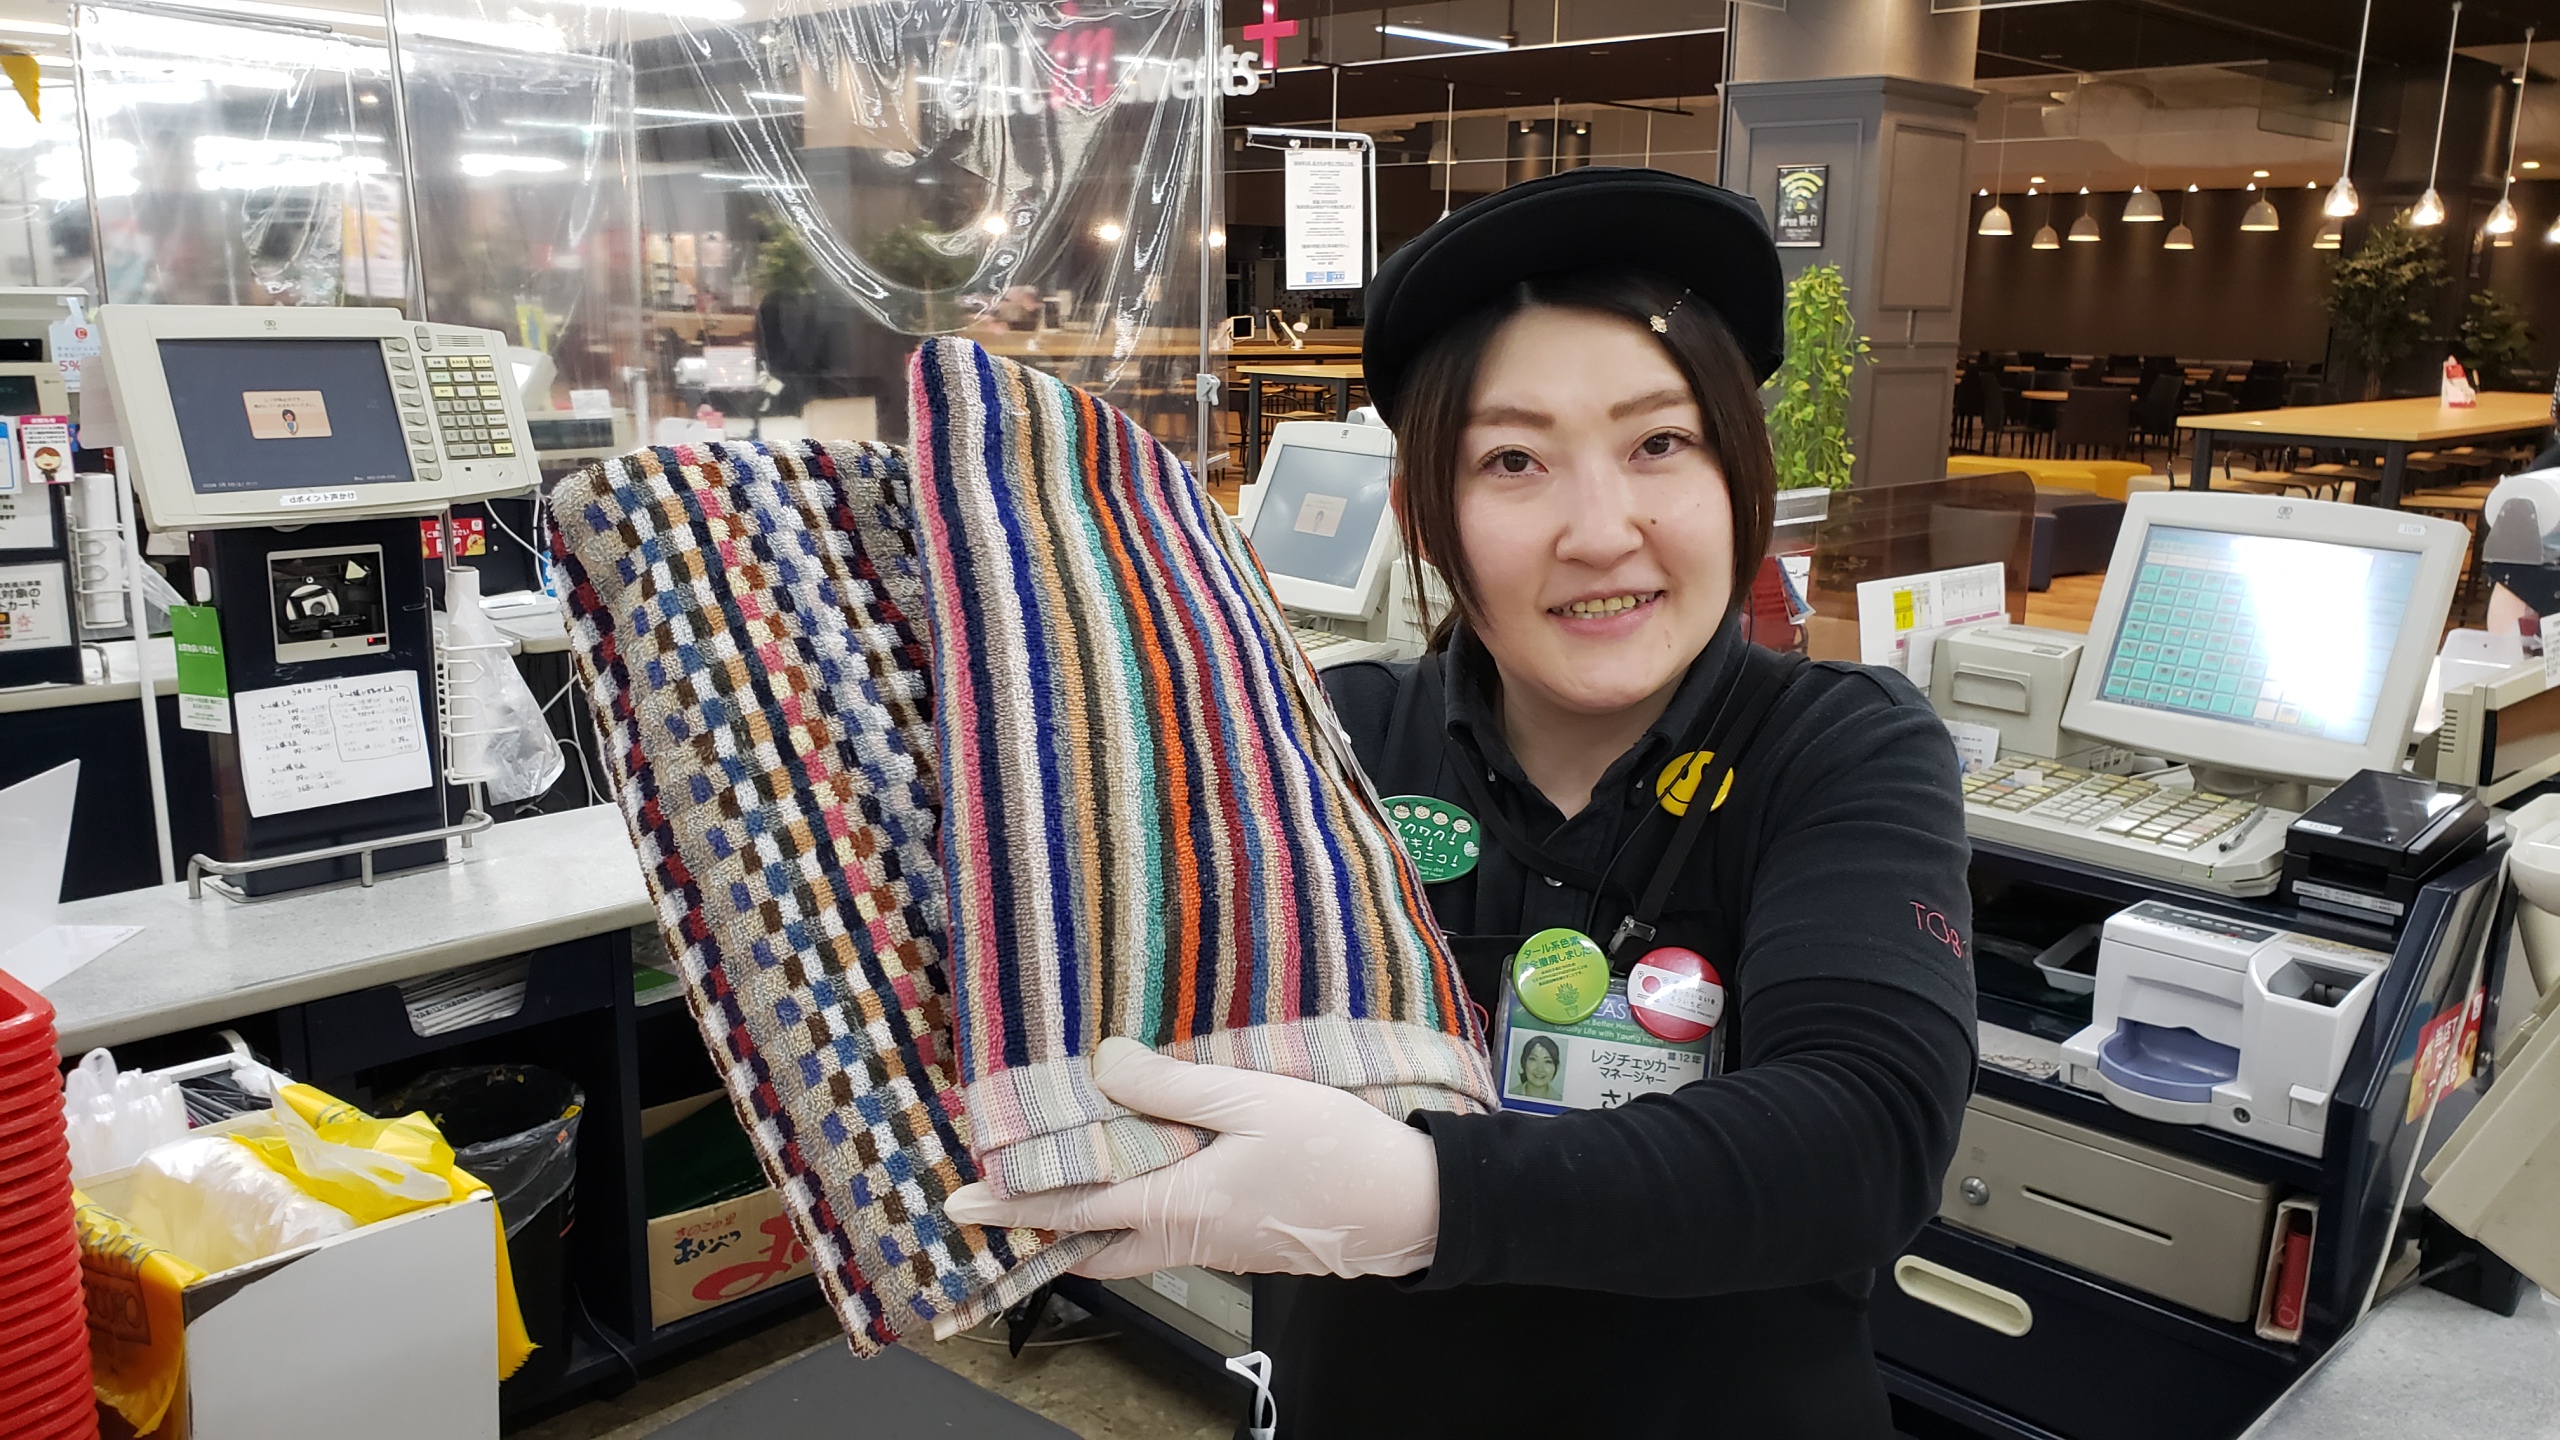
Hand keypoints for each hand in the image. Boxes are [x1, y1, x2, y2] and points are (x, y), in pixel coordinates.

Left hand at [942, 1036, 1440, 1280]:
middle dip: (1041, 1229)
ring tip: (1060, 1189)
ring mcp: (1215, 1246)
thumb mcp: (1254, 1100)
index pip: (1073, 1207)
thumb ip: (1174, 1086)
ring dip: (1088, 1223)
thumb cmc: (1339, 1151)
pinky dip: (1136, 1218)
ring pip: (1131, 1244)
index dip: (1011, 1203)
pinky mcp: (1242, 1241)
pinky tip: (1145, 1180)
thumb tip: (1105, 1065)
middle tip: (1000, 1207)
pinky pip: (1169, 1237)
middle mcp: (1186, 1236)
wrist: (1410, 1207)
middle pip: (1092, 1245)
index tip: (959, 1205)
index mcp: (1177, 1203)